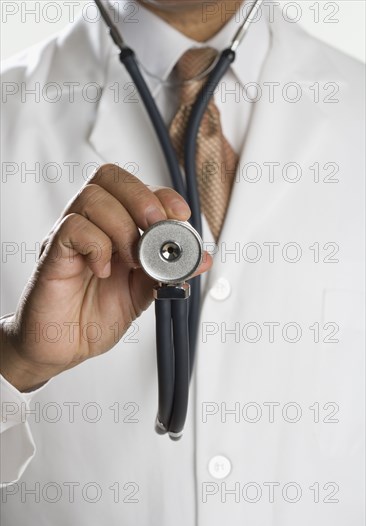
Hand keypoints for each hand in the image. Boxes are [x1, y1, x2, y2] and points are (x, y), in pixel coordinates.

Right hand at [0, 164, 211, 390]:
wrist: (63, 346)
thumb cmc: (96, 315)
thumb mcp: (142, 294)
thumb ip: (168, 273)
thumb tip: (201, 259)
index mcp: (113, 227)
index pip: (133, 186)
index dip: (160, 193)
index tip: (180, 214)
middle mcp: (90, 224)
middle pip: (109, 177)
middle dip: (141, 198)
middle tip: (156, 227)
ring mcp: (68, 237)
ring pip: (92, 198)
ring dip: (121, 225)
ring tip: (131, 259)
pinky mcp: (52, 254)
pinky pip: (71, 228)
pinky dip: (97, 246)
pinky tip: (103, 270)